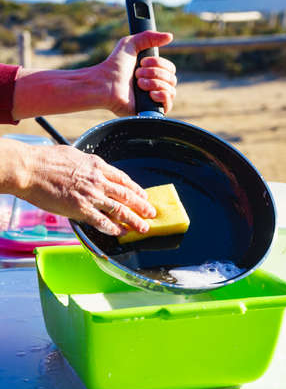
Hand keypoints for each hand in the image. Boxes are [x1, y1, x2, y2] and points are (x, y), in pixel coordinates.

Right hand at [19, 144, 155, 235]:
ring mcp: (91, 195)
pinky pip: (102, 221)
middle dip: (141, 205)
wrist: (31, 169)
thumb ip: (87, 164)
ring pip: (119, 209)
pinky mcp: (81, 209)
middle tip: (151, 213)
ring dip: (134, 220)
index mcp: (97, 166)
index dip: (136, 189)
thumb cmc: (47, 160)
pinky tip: (121, 233)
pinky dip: (113, 228)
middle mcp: (98, 180)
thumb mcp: (74, 155)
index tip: (143, 195)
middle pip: (127, 195)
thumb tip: (91, 167)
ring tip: (144, 227)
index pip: (123, 179)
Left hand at [101, 30, 176, 115]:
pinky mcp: (150, 112)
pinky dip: (162, 96)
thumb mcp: (131, 44)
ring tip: (139, 84)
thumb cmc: (115, 66)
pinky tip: (150, 94)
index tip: (141, 62)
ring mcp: (154, 100)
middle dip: (154, 73)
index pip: (170, 69)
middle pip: (172, 79)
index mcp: (154, 73)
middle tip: (137, 74)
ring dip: (155, 83)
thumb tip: (170, 36)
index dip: (159, 64)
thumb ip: (150, 37)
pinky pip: (168, 105)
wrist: (105, 84)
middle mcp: (156, 87)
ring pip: (171, 91)